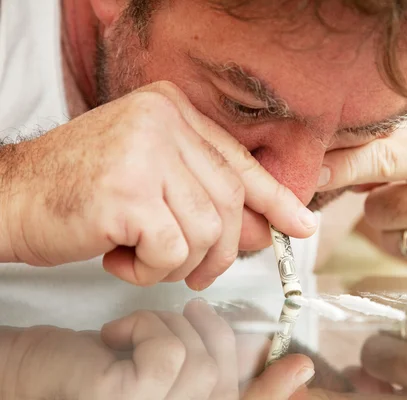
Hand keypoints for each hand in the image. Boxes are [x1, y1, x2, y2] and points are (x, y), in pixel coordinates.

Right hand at [1, 81, 316, 288]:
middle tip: (197, 271)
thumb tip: (261, 229)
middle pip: (229, 201)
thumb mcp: (152, 178)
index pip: (239, 161)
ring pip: (205, 230)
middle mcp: (162, 121)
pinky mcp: (128, 191)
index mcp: (172, 111)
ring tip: (142, 256)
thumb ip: (203, 194)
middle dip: (221, 249)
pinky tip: (121, 258)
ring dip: (179, 262)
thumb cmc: (81, 193)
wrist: (11, 198)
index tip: (300, 224)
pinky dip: (151, 269)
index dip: (275, 199)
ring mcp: (145, 152)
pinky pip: (172, 249)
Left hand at [4, 300, 314, 399]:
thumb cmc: (90, 360)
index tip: (302, 367)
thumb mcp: (157, 357)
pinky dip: (144, 325)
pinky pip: (168, 348)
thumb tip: (258, 343)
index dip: (274, 390)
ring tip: (134, 329)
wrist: (25, 366)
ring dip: (166, 326)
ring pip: (199, 358)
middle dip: (208, 335)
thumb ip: (206, 355)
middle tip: (190, 311)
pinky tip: (115, 333)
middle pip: (223, 375)